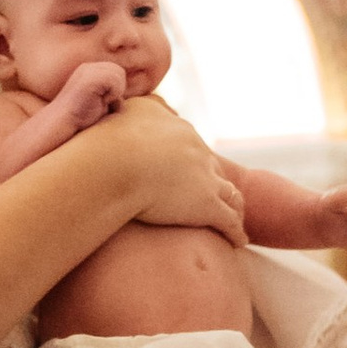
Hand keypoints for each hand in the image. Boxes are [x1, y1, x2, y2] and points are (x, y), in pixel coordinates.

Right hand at [46, 60, 128, 138]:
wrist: (62, 121)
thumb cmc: (80, 116)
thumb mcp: (98, 100)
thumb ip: (109, 92)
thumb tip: (123, 96)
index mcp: (89, 71)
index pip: (115, 71)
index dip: (115, 88)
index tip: (102, 101)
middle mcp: (88, 68)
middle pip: (118, 71)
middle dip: (116, 89)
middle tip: (102, 102)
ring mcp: (88, 71)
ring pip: (118, 74)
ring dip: (114, 92)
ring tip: (99, 101)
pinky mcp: (90, 77)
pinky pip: (115, 80)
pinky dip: (113, 93)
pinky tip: (99, 101)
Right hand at [115, 97, 246, 244]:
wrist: (114, 164)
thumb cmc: (108, 141)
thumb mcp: (124, 111)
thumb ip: (136, 108)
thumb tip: (135, 106)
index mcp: (178, 131)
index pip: (192, 147)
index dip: (192, 160)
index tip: (189, 172)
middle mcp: (197, 152)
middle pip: (214, 169)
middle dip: (216, 182)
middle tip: (216, 195)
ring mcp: (205, 179)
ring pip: (230, 194)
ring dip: (234, 206)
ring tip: (235, 219)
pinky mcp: (207, 206)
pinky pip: (229, 221)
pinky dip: (236, 232)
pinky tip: (238, 242)